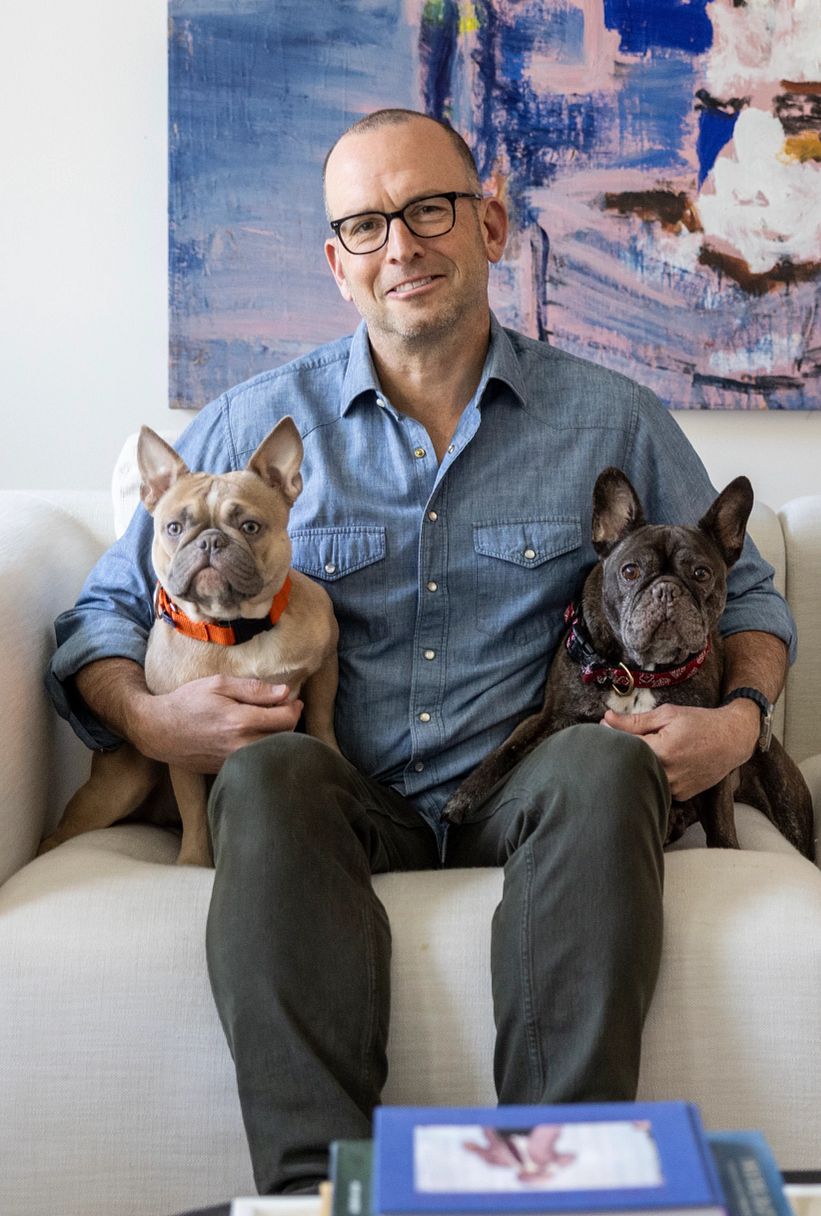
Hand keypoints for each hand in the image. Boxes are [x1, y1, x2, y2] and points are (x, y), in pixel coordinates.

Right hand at [129, 675, 302, 772]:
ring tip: (271, 721)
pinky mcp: (228, 770)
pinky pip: (257, 760)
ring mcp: (235, 761)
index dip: (294, 707)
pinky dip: (263, 748)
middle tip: (284, 708)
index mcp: (241, 721)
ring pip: (272, 751)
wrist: (159, 731)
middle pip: (284, 737)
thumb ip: (254, 688)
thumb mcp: (218, 684)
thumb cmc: (187, 702)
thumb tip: (285, 692)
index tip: (293, 700)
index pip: (286, 719)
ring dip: (278, 736)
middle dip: (289, 721)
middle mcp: (241, 745)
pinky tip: (255, 735)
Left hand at [602, 699, 759, 799]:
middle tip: (619, 741)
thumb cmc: (701, 722)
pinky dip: (653, 776)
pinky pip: (658, 786)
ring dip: (637, 767)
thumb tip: (606, 719)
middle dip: (621, 754)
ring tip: (640, 752)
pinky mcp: (681, 796)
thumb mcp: (668, 714)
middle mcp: (668, 773)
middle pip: (630, 766)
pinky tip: (656, 764)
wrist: (732, 740)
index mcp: (662, 750)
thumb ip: (635, 720)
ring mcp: (675, 788)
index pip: (623, 747)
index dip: (611, 736)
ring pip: (644, 779)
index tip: (605, 728)